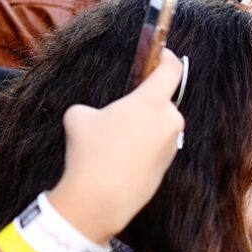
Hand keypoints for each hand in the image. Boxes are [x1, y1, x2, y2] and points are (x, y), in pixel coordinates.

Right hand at [48, 49, 184, 242]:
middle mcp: (169, 121)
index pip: (172, 69)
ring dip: (141, 125)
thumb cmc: (90, 152)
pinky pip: (156, 145)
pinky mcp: (167, 165)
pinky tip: (120, 156)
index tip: (160, 53)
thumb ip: (95, 107)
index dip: (167, 57)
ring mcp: (171, 145)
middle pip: (162, 100)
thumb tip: (97, 116)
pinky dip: (141, 145)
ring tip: (113, 137)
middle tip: (120, 107)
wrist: (100, 198)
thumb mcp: (79, 116)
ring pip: (157, 124)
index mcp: (153, 102)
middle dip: (143, 101)